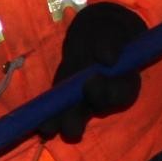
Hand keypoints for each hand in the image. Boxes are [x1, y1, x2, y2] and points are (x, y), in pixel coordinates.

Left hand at [43, 0, 147, 143]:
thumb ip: (110, 43)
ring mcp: (86, 98)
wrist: (96, 30)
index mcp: (124, 81)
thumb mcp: (111, 31)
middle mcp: (106, 94)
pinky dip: (49, 116)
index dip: (107, 94)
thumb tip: (107, 58)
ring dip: (61, 123)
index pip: (121, 95)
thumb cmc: (108, 31)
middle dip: (80, 119)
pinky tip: (37, 123)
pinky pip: (60, 108)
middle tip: (68, 126)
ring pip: (77, 115)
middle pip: (94, 112)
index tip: (91, 80)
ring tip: (46, 130)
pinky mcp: (67, 96)